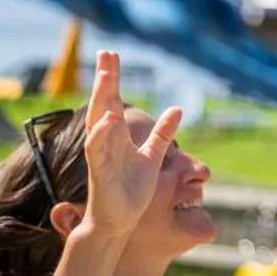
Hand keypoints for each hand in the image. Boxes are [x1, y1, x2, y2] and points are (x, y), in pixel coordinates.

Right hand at [76, 51, 181, 240]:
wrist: (120, 222)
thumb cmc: (132, 190)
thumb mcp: (153, 155)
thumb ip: (162, 133)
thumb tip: (178, 108)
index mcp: (117, 136)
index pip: (113, 100)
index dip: (112, 78)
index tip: (111, 54)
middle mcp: (106, 142)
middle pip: (104, 104)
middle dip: (105, 79)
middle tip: (106, 53)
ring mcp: (101, 156)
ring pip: (98, 122)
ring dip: (102, 99)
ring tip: (105, 75)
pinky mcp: (100, 173)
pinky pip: (98, 151)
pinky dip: (102, 134)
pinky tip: (108, 119)